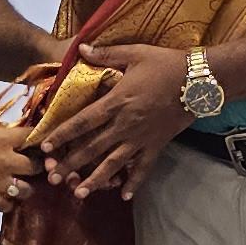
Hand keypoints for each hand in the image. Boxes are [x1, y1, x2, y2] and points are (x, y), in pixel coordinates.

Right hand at [0, 114, 40, 210]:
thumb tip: (0, 128)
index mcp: (0, 138)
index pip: (31, 136)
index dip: (37, 138)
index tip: (36, 140)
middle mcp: (3, 161)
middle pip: (35, 166)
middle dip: (37, 165)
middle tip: (32, 165)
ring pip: (25, 190)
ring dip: (25, 186)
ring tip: (21, 184)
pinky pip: (5, 206)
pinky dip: (8, 203)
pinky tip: (4, 198)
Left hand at [35, 43, 194, 199]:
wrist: (200, 80)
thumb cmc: (166, 64)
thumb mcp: (135, 53)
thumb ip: (106, 54)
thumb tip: (81, 48)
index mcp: (117, 101)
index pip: (83, 121)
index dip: (63, 133)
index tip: (45, 145)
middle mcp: (126, 124)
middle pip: (93, 147)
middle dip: (71, 163)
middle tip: (52, 177)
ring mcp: (141, 138)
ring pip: (114, 163)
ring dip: (96, 180)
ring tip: (79, 194)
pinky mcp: (157, 145)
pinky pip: (143, 168)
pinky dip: (134, 183)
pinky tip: (124, 197)